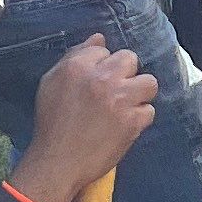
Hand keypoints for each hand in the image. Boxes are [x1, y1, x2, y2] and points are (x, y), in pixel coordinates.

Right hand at [10, 35, 157, 201]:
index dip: (102, 65)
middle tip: (114, 91)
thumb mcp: (51, 82)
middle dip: (124, 73)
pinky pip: (149, 111)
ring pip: (149, 82)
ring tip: (126, 105)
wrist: (58, 162)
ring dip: (139, 93)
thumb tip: (100, 38)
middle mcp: (101, 78)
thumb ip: (76, 57)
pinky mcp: (132, 122)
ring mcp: (119, 99)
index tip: (96, 82)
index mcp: (77, 66)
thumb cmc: (52, 123)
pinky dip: (139, 119)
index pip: (103, 48)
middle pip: (130, 59)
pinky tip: (125, 125)